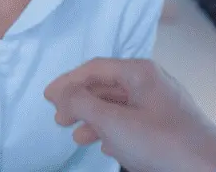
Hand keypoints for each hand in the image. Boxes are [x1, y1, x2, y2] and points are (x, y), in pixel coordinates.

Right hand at [44, 58, 215, 171]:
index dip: (67, 82)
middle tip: (59, 119)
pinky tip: (106, 147)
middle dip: (79, 103)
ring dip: (94, 120)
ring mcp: (161, 105)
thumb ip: (82, 104)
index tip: (48, 97)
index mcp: (140, 72)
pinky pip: (133, 122)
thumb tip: (64, 94)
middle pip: (105, 86)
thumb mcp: (113, 123)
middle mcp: (151, 83)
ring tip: (78, 137)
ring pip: (118, 106)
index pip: (94, 68)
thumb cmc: (163, 144)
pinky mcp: (168, 127)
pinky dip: (114, 131)